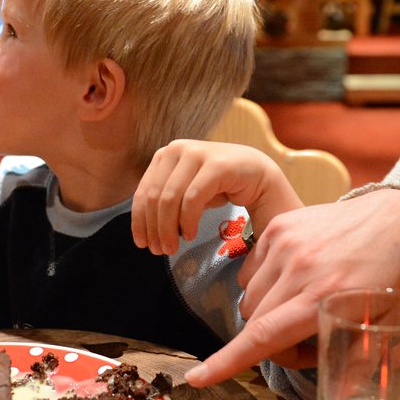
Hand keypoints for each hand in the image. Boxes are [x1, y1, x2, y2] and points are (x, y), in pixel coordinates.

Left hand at [131, 140, 301, 255]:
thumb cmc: (220, 186)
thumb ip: (165, 203)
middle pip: (154, 198)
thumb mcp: (186, 192)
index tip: (142, 244)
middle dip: (155, 229)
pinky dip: (188, 221)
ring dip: (169, 229)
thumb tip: (144, 232)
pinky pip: (192, 198)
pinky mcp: (216, 164)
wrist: (259, 176)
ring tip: (174, 247)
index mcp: (165, 154)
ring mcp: (197, 153)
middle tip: (160, 251)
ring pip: (170, 199)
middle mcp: (177, 148)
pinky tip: (191, 235)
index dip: (139, 221)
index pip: (143, 192)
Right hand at [185, 188, 399, 386]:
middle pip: (254, 321)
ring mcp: (284, 243)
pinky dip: (263, 283)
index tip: (197, 378)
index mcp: (323, 297)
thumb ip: (360, 361)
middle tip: (306, 342)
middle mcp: (297, 268)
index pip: (264, 336)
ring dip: (264, 313)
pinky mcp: (278, 225)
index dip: (228, 361)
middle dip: (270, 343)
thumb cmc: (396, 273)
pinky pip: (251, 267)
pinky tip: (293, 281)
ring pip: (249, 296)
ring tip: (300, 310)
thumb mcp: (388, 323)